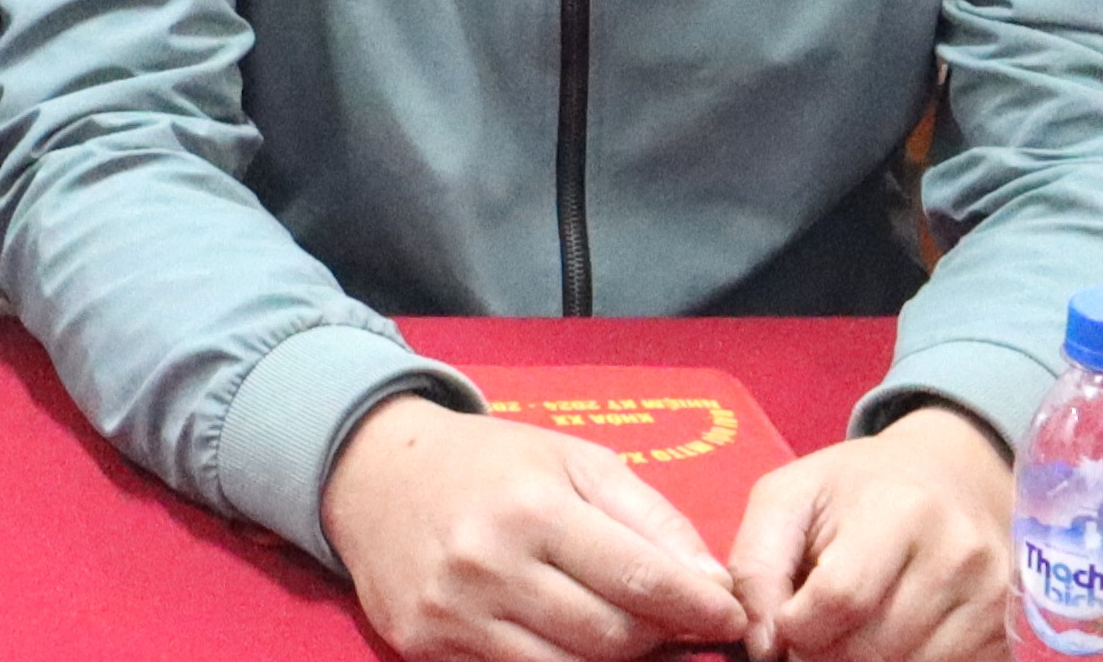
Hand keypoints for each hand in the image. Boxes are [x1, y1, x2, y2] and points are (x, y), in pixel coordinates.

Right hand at [323, 395, 748, 661]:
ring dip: (616, 661)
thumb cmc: (490, 464)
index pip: (640, 579)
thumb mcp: (574, 460)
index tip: (730, 619)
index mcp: (533, 507)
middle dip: (661, 640)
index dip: (698, 609)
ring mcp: (455, 614)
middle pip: (611, 638)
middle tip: (681, 628)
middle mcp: (489, 564)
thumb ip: (650, 518)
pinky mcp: (427, 647)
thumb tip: (713, 586)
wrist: (372, 472)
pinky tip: (575, 643)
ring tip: (633, 636)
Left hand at [735, 407, 1010, 661]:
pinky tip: (891, 634)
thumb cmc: (855, 487)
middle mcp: (958, 552)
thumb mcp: (789, 498)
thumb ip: (756, 565)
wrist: (948, 476)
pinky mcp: (1007, 629)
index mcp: (900, 508)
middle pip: (873, 646)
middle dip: (827, 651)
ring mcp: (991, 595)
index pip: (839, 599)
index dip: (797, 627)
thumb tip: (761, 645)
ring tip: (853, 626)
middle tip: (817, 628)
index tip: (787, 619)